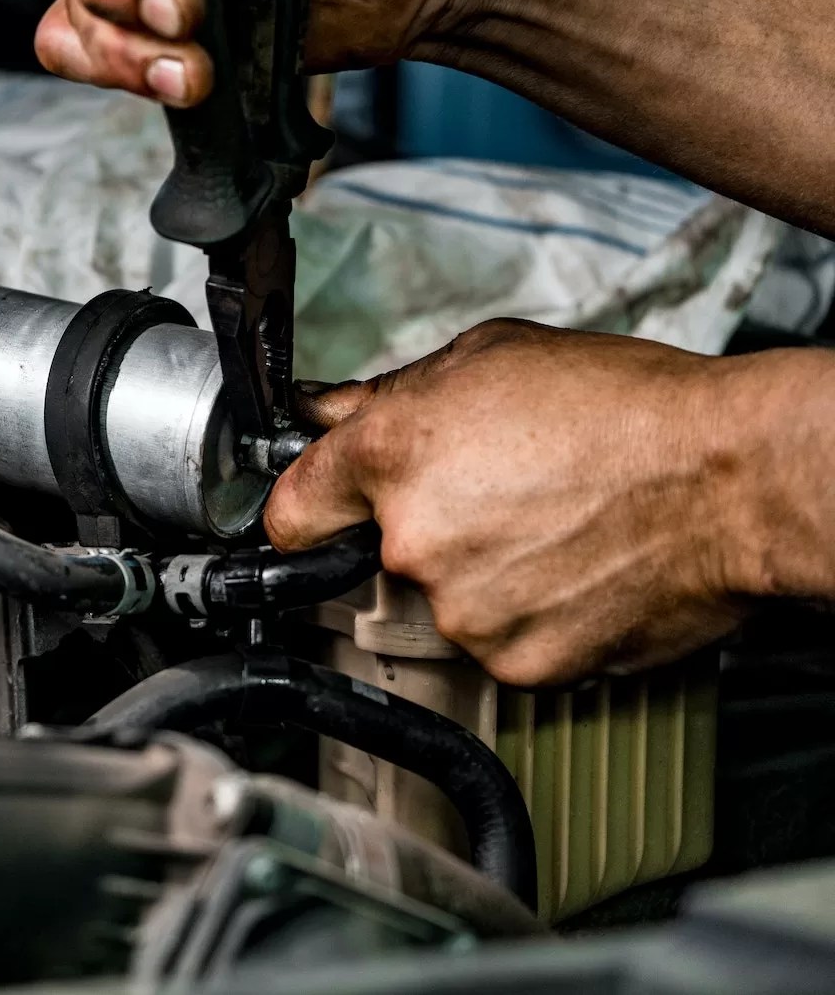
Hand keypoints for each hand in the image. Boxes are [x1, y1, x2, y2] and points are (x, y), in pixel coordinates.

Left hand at [261, 320, 819, 687]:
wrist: (730, 478)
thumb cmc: (626, 408)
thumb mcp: (488, 358)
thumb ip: (388, 394)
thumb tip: (328, 411)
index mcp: (389, 456)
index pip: (290, 509)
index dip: (307, 507)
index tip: (319, 512)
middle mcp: (413, 540)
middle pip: (379, 553)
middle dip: (423, 527)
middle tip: (497, 494)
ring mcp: (464, 610)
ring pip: (444, 600)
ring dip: (480, 574)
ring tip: (551, 524)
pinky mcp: (517, 662)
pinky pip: (499, 640)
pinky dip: (530, 615)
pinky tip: (575, 567)